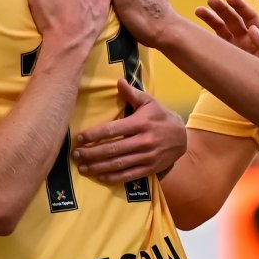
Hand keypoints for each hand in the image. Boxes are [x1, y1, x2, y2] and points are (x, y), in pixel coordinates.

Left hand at [73, 79, 187, 183]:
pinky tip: (100, 177)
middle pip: (113, 149)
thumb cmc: (161, 117)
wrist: (182, 137)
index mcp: (140, 123)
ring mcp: (147, 157)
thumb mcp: (149, 102)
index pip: (113, 130)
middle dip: (92, 153)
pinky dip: (113, 177)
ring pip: (118, 164)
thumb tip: (118, 81)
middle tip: (76, 154)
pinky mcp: (150, 168)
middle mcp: (143, 141)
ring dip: (98, 167)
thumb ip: (132, 93)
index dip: (94, 135)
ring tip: (83, 167)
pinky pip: (129, 175)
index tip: (80, 138)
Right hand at [195, 0, 258, 64]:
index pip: (249, 17)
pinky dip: (206, 34)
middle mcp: (245, 39)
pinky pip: (214, 41)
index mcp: (257, 38)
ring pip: (221, 28)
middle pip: (233, 19)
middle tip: (211, 1)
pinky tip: (196, 29)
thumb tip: (253, 29)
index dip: (240, 6)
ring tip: (199, 10)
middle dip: (223, 9)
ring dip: (211, 18)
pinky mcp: (224, 54)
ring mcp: (233, 46)